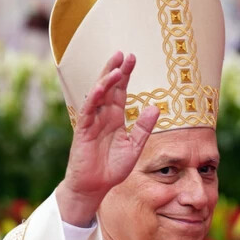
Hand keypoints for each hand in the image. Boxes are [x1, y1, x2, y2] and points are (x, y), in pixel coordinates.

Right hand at [57, 51, 159, 225]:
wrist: (95, 187)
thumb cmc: (112, 168)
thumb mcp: (134, 147)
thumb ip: (144, 128)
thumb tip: (156, 107)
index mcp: (115, 119)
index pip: (120, 91)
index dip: (125, 75)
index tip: (132, 58)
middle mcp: (103, 116)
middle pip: (109, 87)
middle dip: (116, 70)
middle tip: (124, 53)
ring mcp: (92, 122)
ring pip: (98, 95)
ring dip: (106, 79)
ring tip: (116, 65)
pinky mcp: (83, 130)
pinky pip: (88, 110)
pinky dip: (94, 97)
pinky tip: (102, 86)